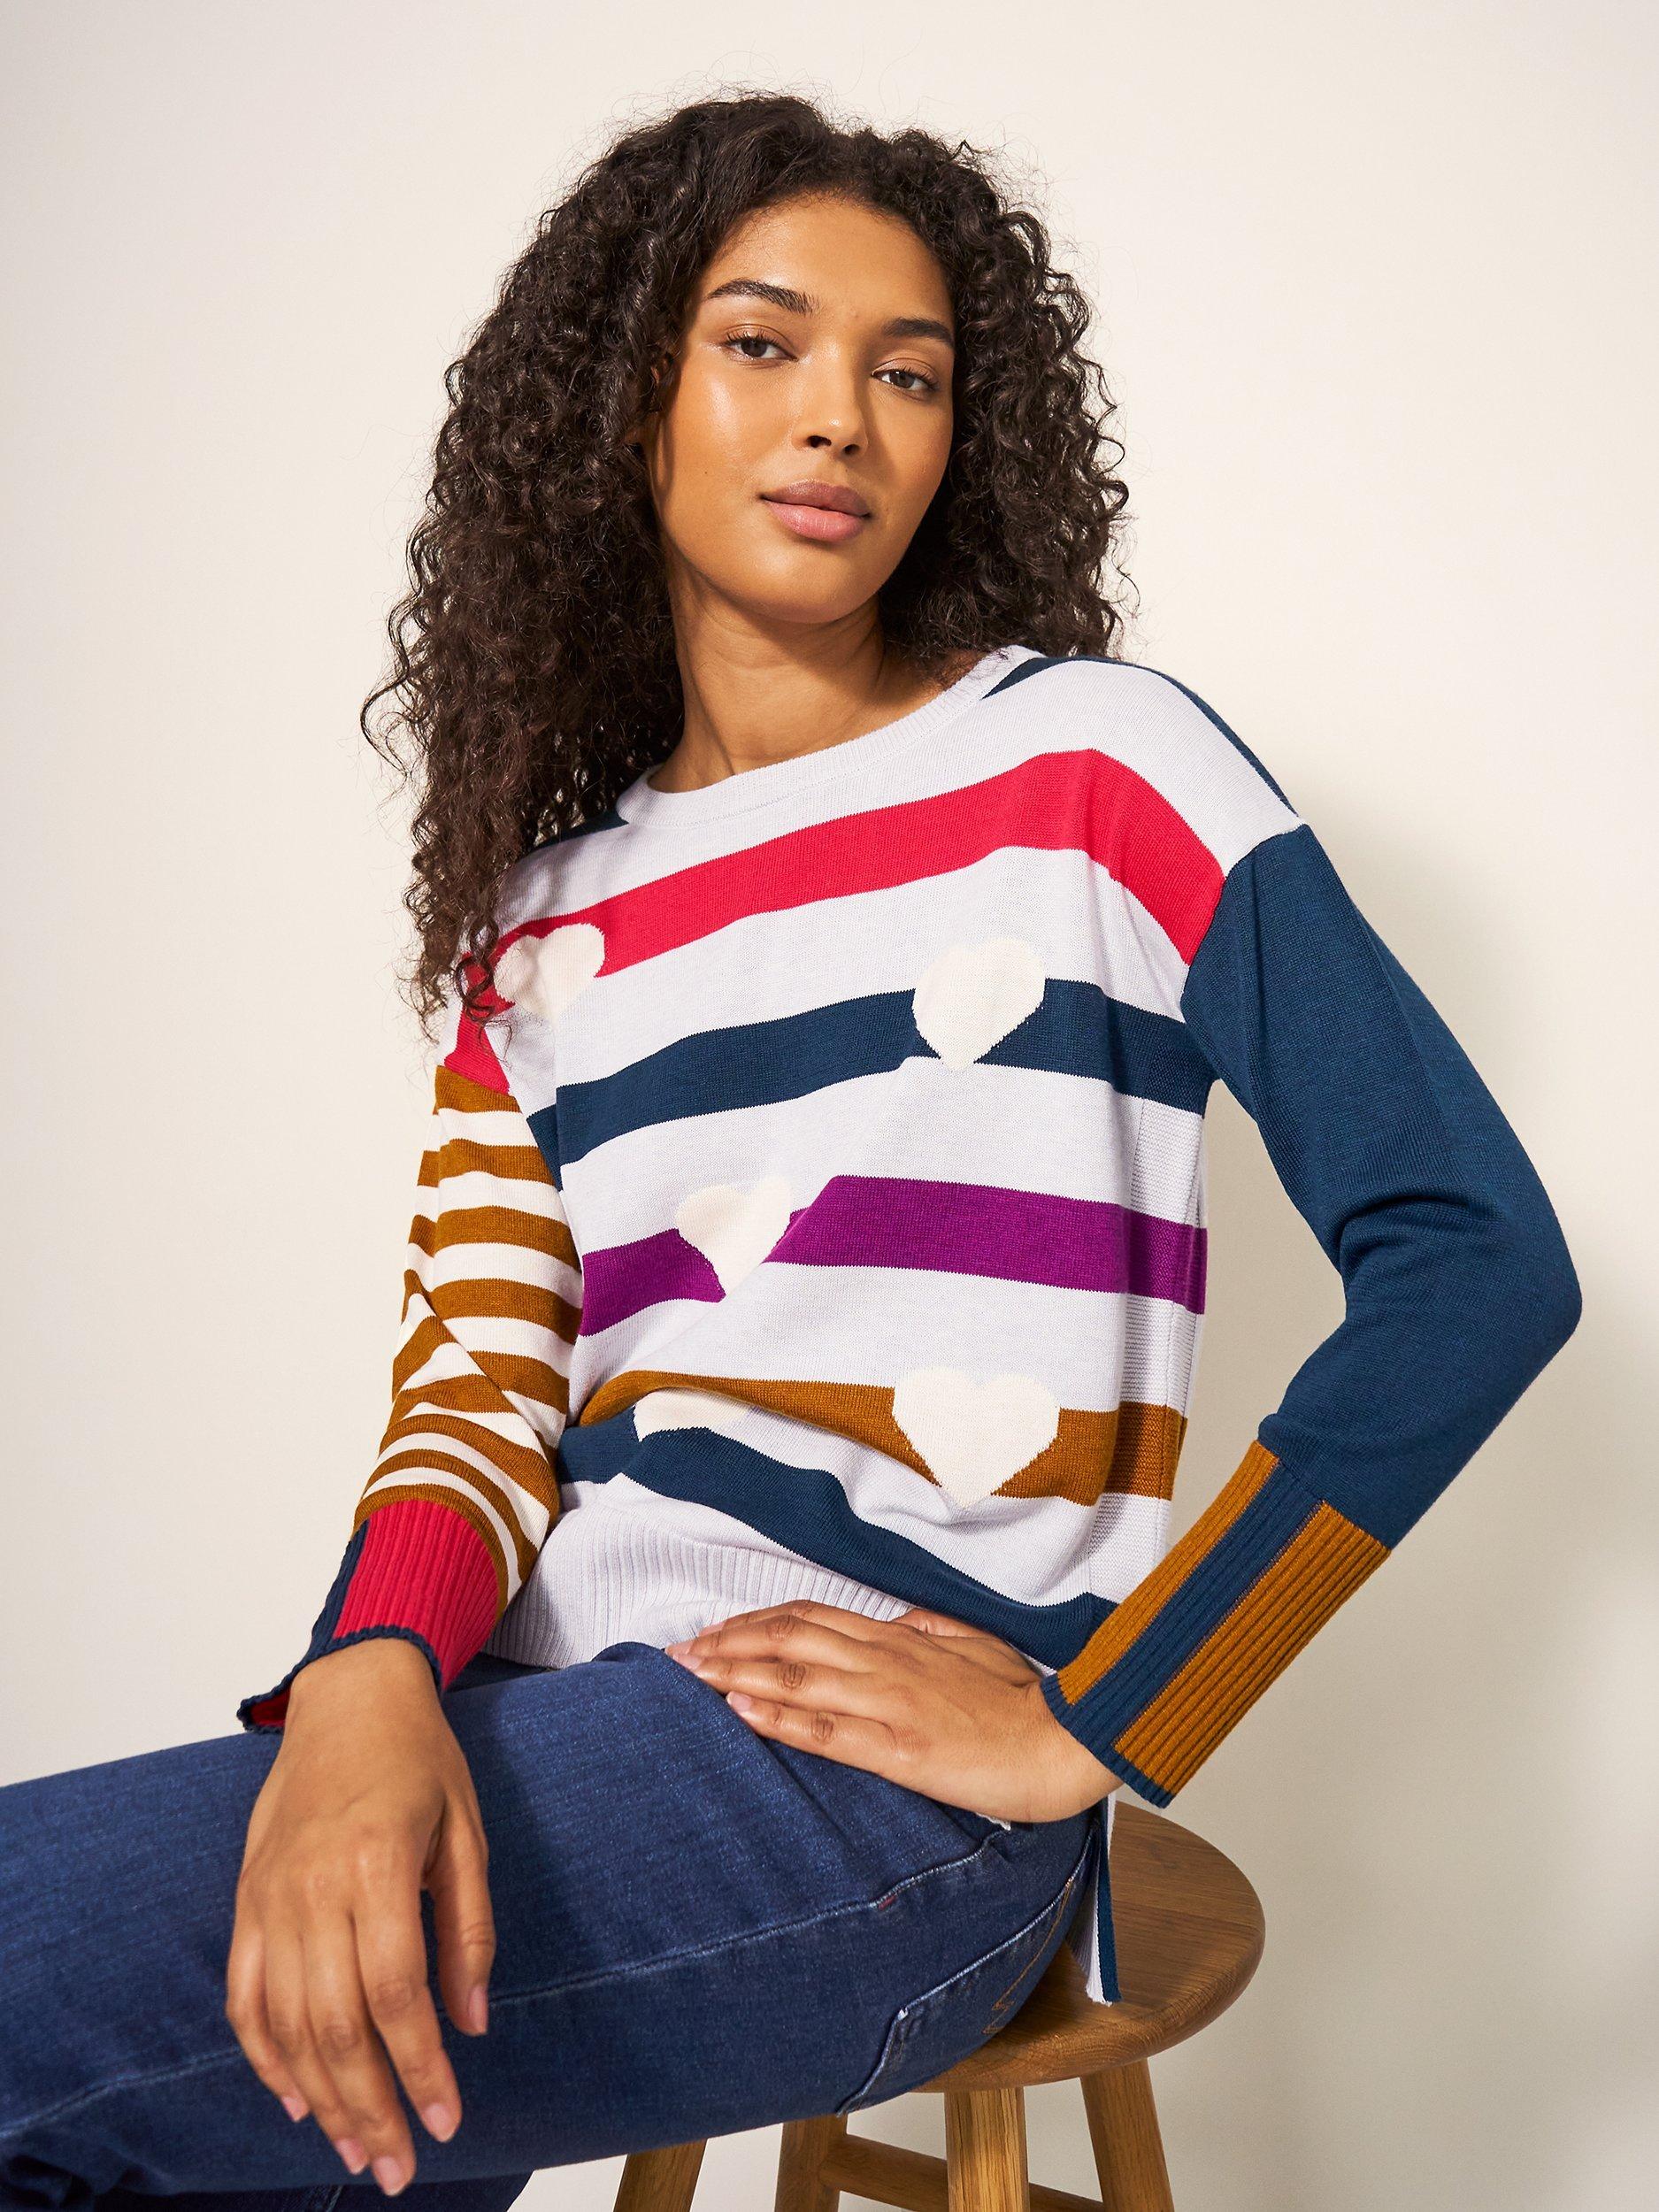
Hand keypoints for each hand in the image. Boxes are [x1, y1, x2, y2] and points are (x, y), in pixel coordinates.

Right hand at [224, 1637, 493, 2196]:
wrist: (349, 1697)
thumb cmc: (418, 1759)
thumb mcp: (468, 1832)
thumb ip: (469, 1931)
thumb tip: (472, 2024)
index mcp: (378, 1864)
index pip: (396, 1994)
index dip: (421, 2067)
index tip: (447, 2120)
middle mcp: (314, 1886)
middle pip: (337, 2025)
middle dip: (370, 2107)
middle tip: (398, 2165)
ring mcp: (270, 1896)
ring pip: (289, 2024)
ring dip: (323, 2098)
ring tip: (357, 2148)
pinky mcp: (247, 1901)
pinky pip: (245, 1996)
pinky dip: (266, 2057)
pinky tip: (297, 2099)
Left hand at [664, 1599, 1121, 1824]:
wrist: (1065, 1742)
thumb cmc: (1024, 1697)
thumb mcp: (974, 1645)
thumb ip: (927, 1631)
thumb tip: (893, 1621)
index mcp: (901, 1638)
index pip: (811, 1617)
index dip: (755, 1621)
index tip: (713, 1630)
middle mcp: (886, 1661)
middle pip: (790, 1639)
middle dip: (727, 1644)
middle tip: (677, 1654)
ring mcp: (891, 1704)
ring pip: (798, 1677)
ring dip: (735, 1674)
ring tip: (689, 1676)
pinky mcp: (901, 1750)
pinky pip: (828, 1731)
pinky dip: (778, 1717)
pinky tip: (740, 1710)